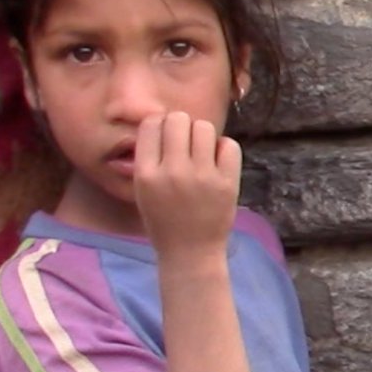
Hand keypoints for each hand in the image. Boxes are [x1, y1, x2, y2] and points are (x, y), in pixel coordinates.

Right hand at [134, 111, 241, 258]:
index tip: (165, 137)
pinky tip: (217, 161)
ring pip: (203, 127)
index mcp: (146, 174)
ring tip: (201, 151)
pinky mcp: (226, 183)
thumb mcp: (143, 190)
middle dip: (181, 126)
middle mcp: (173, 172)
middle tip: (185, 143)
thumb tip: (163, 120)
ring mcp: (202, 177)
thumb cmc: (164, 220)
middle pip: (177, 119)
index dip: (159, 125)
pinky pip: (229, 145)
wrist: (190, 252)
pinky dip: (224, 148)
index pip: (151, 124)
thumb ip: (148, 157)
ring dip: (202, 134)